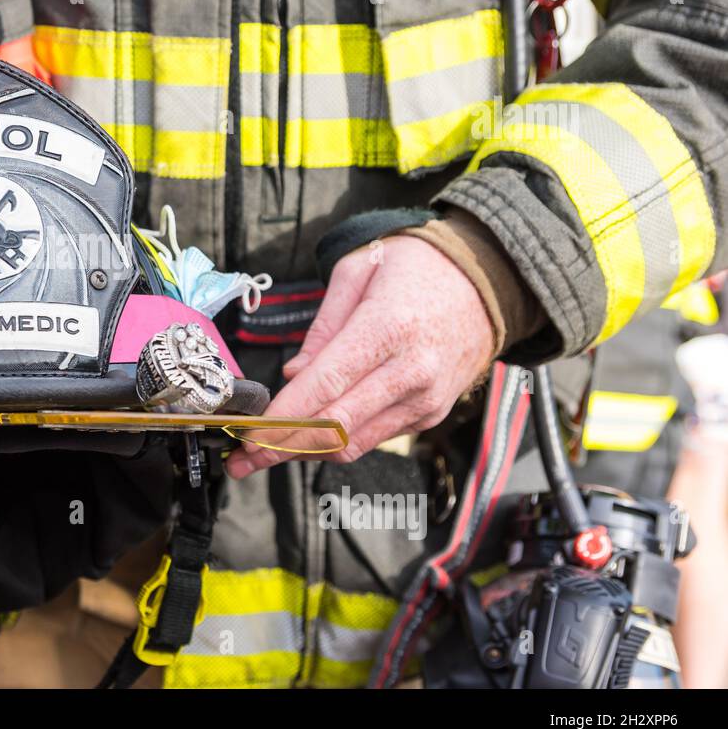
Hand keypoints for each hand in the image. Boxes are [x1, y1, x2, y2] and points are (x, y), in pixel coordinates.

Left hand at [230, 236, 495, 476]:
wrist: (488, 281)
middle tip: (241, 461)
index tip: (246, 436)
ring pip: (352, 444)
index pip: (325, 387)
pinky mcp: (430, 414)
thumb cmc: (417, 267)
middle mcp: (411, 371)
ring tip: (263, 455)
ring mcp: (424, 399)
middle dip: (281, 449)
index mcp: (387, 329)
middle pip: (335, 427)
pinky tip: (306, 438)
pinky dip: (336, 444)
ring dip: (304, 454)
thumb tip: (293, 376)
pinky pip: (373, 439)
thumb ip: (322, 326)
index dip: (281, 418)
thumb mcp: (359, 271)